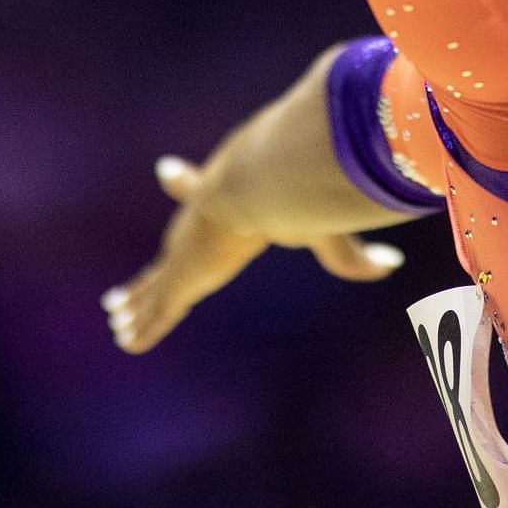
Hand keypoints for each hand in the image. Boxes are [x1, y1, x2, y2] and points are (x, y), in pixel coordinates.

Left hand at [101, 154, 405, 353]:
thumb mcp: (326, 228)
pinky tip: (127, 339)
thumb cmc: (290, 197)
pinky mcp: (179, 279)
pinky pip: (158, 308)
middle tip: (133, 271)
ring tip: (116, 312)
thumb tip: (391, 263)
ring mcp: (183, 254)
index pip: (196, 188)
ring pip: (155, 281)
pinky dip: (144, 326)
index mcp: (223, 198)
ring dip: (136, 299)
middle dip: (154, 261)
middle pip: (171, 246)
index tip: (164, 168)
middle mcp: (196, 226)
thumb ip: (352, 254)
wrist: (253, 186)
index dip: (183, 182)